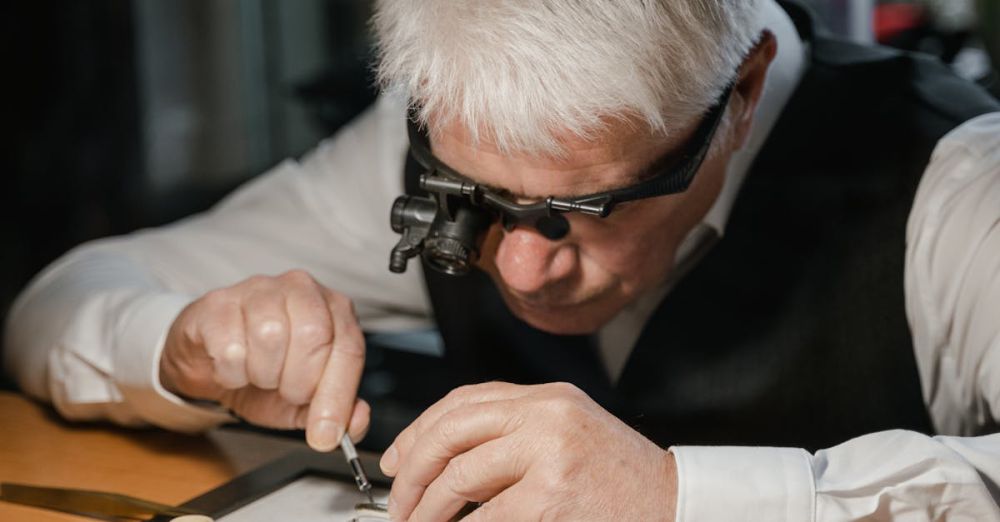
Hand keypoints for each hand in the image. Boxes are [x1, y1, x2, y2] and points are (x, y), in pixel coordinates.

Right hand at [159, 270, 367, 450]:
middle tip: (285, 391)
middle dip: (299, 382)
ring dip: (263, 375)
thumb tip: (358, 421)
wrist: (210, 363)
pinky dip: (231, 373)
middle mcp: (302, 289)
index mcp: (335, 310)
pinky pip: (230, 346)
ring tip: (258, 375)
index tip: (325, 434)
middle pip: (314, 335)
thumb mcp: (305, 401)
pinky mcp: (218, 302)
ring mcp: (259, 290)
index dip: (338, 396)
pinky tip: (232, 368)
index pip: (349, 348)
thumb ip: (337, 410)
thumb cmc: (265, 372)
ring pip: (271, 336)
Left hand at [379, 382, 676, 520]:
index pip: (465, 400)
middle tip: (399, 502)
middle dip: (414, 468)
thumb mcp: (568, 436)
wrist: (675, 505)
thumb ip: (516, 434)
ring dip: (427, 508)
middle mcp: (547, 414)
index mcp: (548, 396)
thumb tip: (446, 460)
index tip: (399, 459)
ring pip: (460, 474)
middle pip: (452, 429)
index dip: (420, 429)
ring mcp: (550, 452)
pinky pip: (484, 517)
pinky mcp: (551, 496)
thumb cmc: (621, 480)